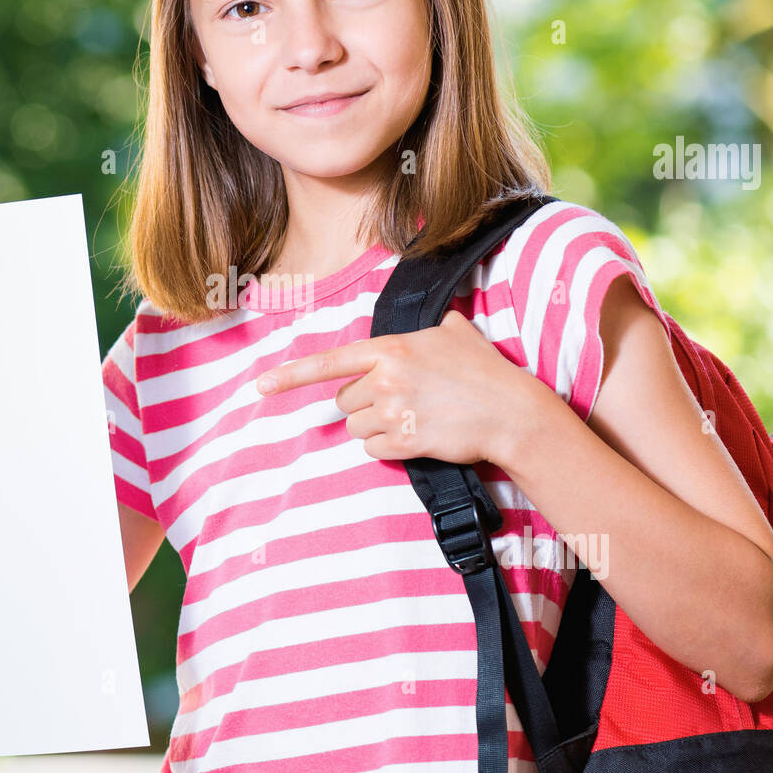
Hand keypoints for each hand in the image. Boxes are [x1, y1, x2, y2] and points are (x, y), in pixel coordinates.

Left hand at [255, 309, 543, 466]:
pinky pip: (373, 450)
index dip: (290, 376)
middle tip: (400, 402)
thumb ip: (438, 328)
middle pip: (343, 401)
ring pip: (356, 428)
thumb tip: (443, 322)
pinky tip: (416, 437)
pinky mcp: (403, 443)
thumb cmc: (488, 373)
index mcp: (391, 349)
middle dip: (363, 404)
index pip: (330, 362)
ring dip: (375, 428)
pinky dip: (387, 448)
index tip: (260, 386)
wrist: (512, 414)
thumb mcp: (460, 335)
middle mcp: (385, 379)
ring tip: (413, 419)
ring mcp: (392, 413)